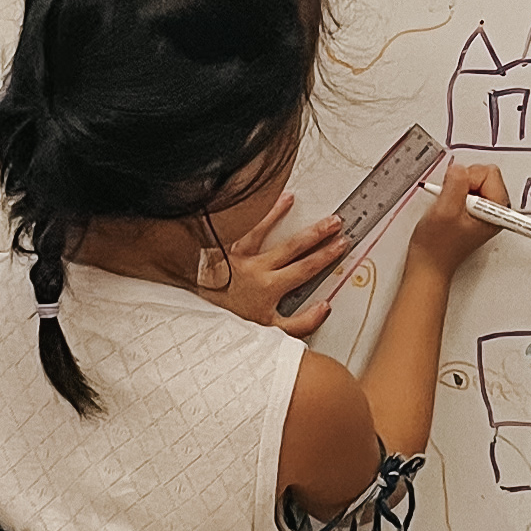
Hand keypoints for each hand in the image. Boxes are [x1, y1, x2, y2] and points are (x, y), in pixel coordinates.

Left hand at [202, 185, 347, 335]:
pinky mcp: (220, 248)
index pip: (306, 268)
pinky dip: (246, 215)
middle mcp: (256, 268)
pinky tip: (252, 202)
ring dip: (278, 214)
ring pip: (262, 230)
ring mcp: (237, 255)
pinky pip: (236, 228)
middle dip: (317, 233)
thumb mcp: (268, 331)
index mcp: (269, 287)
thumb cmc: (227, 319)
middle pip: (293, 246)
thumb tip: (323, 309)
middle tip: (335, 222)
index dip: (326, 255)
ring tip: (292, 200)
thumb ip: (300, 323)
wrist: (190, 310)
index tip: (341, 244)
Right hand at [407, 158, 509, 275]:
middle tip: (452, 202)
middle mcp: (493, 210)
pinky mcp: (473, 211)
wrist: (428, 264)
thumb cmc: (437, 246)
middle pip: (484, 174)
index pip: (489, 173)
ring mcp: (483, 210)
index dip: (468, 180)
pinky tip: (447, 208)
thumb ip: (456, 184)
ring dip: (456, 188)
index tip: (458, 197)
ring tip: (448, 207)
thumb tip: (460, 168)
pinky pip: (466, 188)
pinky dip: (453, 193)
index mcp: (495, 211)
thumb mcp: (445, 210)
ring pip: (473, 180)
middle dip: (463, 182)